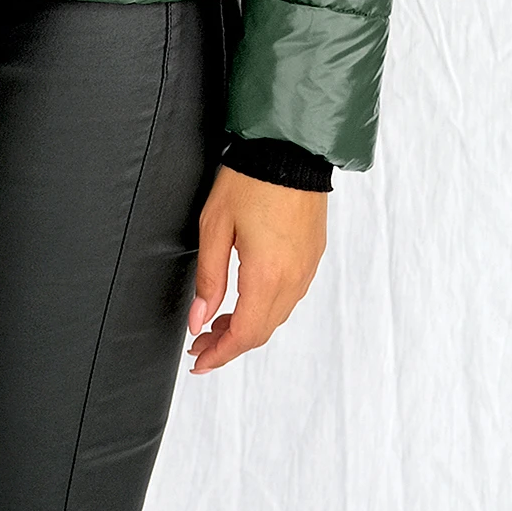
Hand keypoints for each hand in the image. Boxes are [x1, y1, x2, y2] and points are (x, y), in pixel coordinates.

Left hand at [186, 162, 327, 372]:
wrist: (290, 148)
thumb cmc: (249, 179)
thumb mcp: (215, 225)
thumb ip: (209, 277)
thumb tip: (199, 320)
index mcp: (267, 276)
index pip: (243, 334)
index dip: (219, 353)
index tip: (198, 362)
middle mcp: (293, 278)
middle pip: (261, 331)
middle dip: (229, 344)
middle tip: (201, 344)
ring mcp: (307, 267)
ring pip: (277, 315)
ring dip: (248, 326)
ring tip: (218, 323)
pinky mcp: (313, 254)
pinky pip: (290, 295)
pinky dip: (266, 307)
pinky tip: (247, 298)